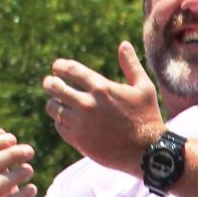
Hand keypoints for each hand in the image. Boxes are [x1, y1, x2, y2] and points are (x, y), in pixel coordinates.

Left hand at [43, 43, 164, 173]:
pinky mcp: (79, 141)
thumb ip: (131, 65)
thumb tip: (124, 44)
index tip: (57, 68)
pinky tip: (67, 120)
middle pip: (54, 87)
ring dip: (54, 104)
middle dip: (50, 82)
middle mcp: (87, 104)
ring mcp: (81, 123)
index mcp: (101, 87)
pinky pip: (59, 126)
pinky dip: (61, 122)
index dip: (60, 66)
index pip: (70, 70)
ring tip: (59, 104)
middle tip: (51, 83)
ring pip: (53, 108)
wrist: (147, 152)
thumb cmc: (148, 117)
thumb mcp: (144, 88)